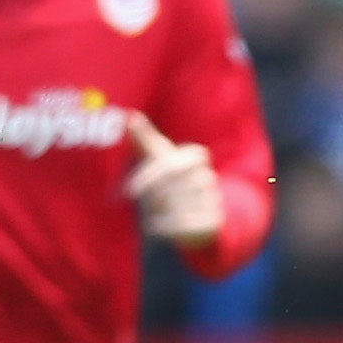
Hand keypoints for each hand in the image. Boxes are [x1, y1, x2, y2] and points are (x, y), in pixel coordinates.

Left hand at [124, 112, 221, 245]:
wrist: (201, 211)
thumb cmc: (175, 180)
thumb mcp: (161, 157)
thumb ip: (145, 138)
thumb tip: (130, 115)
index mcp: (196, 156)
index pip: (167, 165)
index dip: (146, 178)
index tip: (128, 191)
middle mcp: (208, 176)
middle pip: (170, 187)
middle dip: (152, 197)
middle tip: (142, 204)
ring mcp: (213, 198)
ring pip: (176, 206)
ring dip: (158, 213)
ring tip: (151, 215)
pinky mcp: (214, 220)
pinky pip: (184, 224)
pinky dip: (166, 227)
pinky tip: (156, 227)